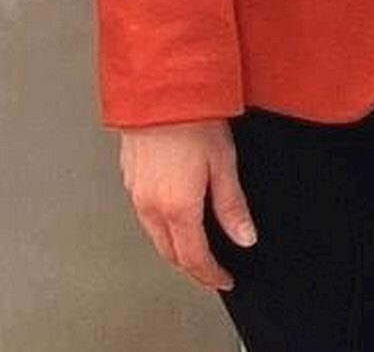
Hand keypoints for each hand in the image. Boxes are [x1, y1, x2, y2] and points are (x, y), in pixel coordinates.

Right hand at [118, 120, 254, 292]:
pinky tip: (175, 222)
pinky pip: (145, 217)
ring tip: (196, 253)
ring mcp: (135, 194)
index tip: (224, 281)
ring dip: (174, 250)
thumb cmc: (195, 121)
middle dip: (191, 268)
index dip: (210, 274)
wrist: (159, 92)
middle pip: (169, 252)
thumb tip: (244, 237)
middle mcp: (150, 206)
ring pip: (154, 237)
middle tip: (211, 274)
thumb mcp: (224, 163)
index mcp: (177, 207)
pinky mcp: (129, 180)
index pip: (193, 256)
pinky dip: (162, 229)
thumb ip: (232, 205)